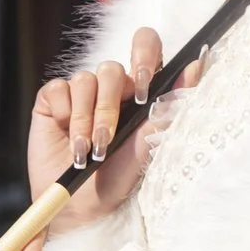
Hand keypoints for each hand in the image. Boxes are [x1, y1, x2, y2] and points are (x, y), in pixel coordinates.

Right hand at [28, 28, 168, 216]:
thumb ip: (167, 104)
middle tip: (108, 139)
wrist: (80, 203)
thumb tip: (195, 65)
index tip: (144, 89)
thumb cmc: (118, 175)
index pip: (145, 46)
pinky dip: (65, 116)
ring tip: (88, 152)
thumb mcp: (146, 143)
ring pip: (85, 80)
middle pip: (111, 69)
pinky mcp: (54, 98)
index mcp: (139, 89)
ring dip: (86, 121)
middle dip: (109, 108)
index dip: (143, 54)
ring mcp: (81, 90)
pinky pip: (59, 89)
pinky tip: (68, 141)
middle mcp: (111, 86)